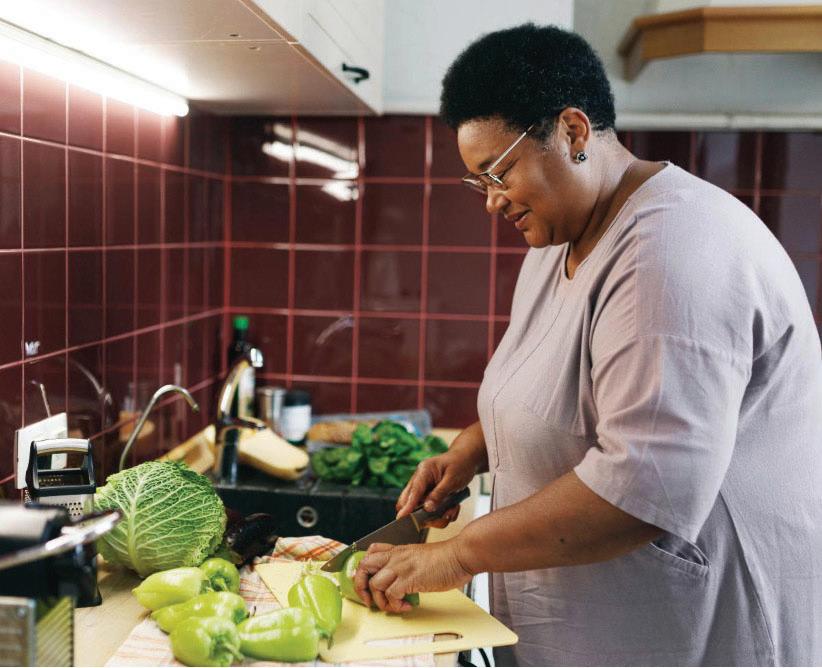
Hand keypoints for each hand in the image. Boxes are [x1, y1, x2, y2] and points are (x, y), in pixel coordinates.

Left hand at [353, 541, 472, 612]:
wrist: (460, 555)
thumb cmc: (446, 558)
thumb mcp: (419, 555)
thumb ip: (406, 564)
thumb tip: (399, 580)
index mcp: (398, 550)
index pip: (370, 552)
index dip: (363, 567)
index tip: (364, 581)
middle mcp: (396, 557)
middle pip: (364, 567)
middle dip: (361, 585)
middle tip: (369, 599)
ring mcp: (401, 567)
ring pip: (374, 584)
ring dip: (381, 601)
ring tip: (394, 606)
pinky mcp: (409, 579)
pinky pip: (391, 595)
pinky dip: (396, 605)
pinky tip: (407, 606)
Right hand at [395, 424, 485, 528]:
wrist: (467, 460)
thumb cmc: (460, 464)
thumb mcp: (452, 479)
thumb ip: (439, 493)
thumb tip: (427, 508)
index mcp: (424, 472)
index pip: (413, 491)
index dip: (407, 506)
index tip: (401, 518)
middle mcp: (420, 481)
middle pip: (410, 502)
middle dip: (424, 514)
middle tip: (442, 516)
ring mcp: (424, 489)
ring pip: (421, 510)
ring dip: (437, 516)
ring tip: (453, 509)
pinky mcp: (430, 496)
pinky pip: (431, 511)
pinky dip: (443, 514)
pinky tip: (454, 507)